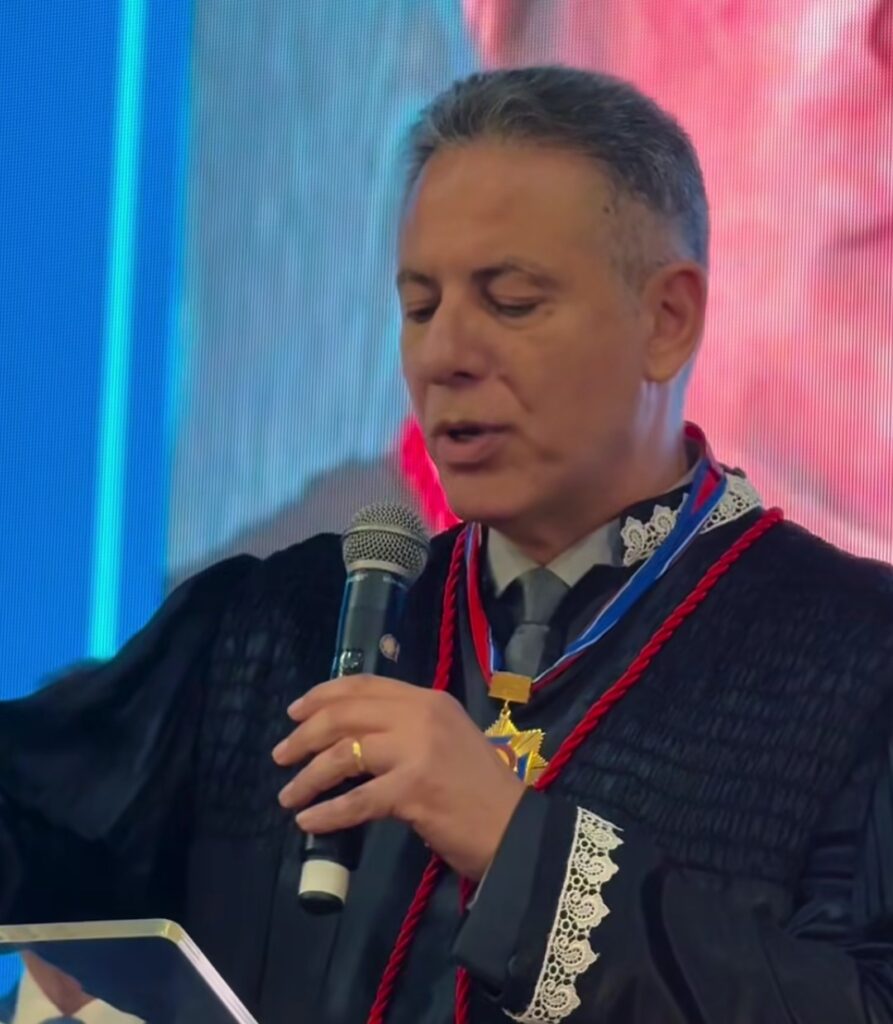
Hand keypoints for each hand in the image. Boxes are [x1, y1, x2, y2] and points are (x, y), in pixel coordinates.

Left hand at [272, 676, 524, 879]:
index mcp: (428, 699)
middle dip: (304, 736)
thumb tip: (352, 737)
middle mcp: (421, 716)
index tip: (294, 712)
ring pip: (344, 754)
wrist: (514, 828)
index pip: (365, 685)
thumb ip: (406, 728)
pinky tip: (309, 822)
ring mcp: (418, 751)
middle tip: (281, 756)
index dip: (323, 695)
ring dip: (308, 777)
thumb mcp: (445, 739)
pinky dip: (328, 812)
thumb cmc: (480, 788)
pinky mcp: (414, 789)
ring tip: (288, 796)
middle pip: (346, 715)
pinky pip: (357, 800)